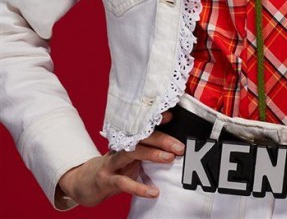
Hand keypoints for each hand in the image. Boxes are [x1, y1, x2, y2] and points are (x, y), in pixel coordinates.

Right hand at [56, 111, 184, 207]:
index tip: (172, 117)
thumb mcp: (130, 158)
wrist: (84, 183)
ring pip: (132, 153)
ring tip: (170, 159)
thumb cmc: (114, 169)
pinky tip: (153, 192)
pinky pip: (123, 182)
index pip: (144, 127)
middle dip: (162, 140)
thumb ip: (147, 152)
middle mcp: (119, 147)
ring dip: (152, 154)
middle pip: (141, 137)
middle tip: (179, 146)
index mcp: (127, 141)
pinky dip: (139, 187)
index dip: (157, 120)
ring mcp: (111, 162)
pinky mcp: (105, 179)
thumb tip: (172, 149)